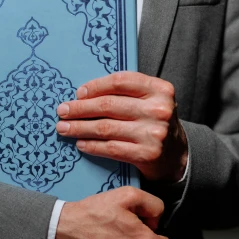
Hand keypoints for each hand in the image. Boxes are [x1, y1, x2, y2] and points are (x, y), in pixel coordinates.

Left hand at [56, 71, 187, 182]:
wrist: (177, 156)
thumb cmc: (155, 124)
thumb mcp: (151, 101)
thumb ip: (127, 93)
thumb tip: (84, 94)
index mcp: (160, 90)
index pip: (120, 81)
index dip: (96, 86)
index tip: (78, 93)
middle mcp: (159, 110)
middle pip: (109, 105)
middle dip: (80, 108)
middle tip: (62, 111)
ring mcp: (153, 133)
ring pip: (106, 127)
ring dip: (80, 128)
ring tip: (64, 128)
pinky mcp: (146, 154)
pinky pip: (111, 148)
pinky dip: (92, 146)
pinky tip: (80, 144)